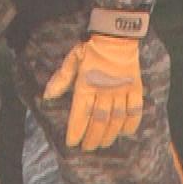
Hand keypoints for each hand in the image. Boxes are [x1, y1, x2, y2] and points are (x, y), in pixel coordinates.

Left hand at [43, 34, 142, 149]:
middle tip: (87, 148)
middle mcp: (104, 90)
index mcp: (86, 84)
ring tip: (103, 144)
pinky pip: (135, 110)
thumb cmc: (91, 47)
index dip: (76, 130)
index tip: (72, 143)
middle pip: (98, 121)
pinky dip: (131, 123)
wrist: (116, 34)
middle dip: (92, 137)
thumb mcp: (72, 59)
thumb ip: (61, 79)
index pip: (80, 113)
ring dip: (109, 134)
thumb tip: (47, 96)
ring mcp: (121, 90)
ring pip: (115, 119)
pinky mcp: (135, 88)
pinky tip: (126, 133)